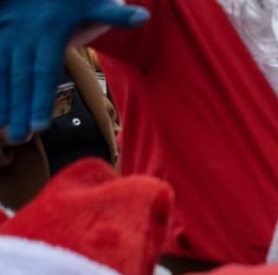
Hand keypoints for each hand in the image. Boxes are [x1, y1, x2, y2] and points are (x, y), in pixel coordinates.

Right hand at [0, 0, 148, 142]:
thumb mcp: (94, 1)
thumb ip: (115, 13)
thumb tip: (143, 16)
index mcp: (49, 35)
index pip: (45, 73)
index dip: (41, 99)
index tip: (40, 126)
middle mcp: (25, 39)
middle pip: (22, 80)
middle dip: (20, 109)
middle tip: (21, 138)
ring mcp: (8, 37)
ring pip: (4, 74)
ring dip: (4, 102)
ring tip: (5, 130)